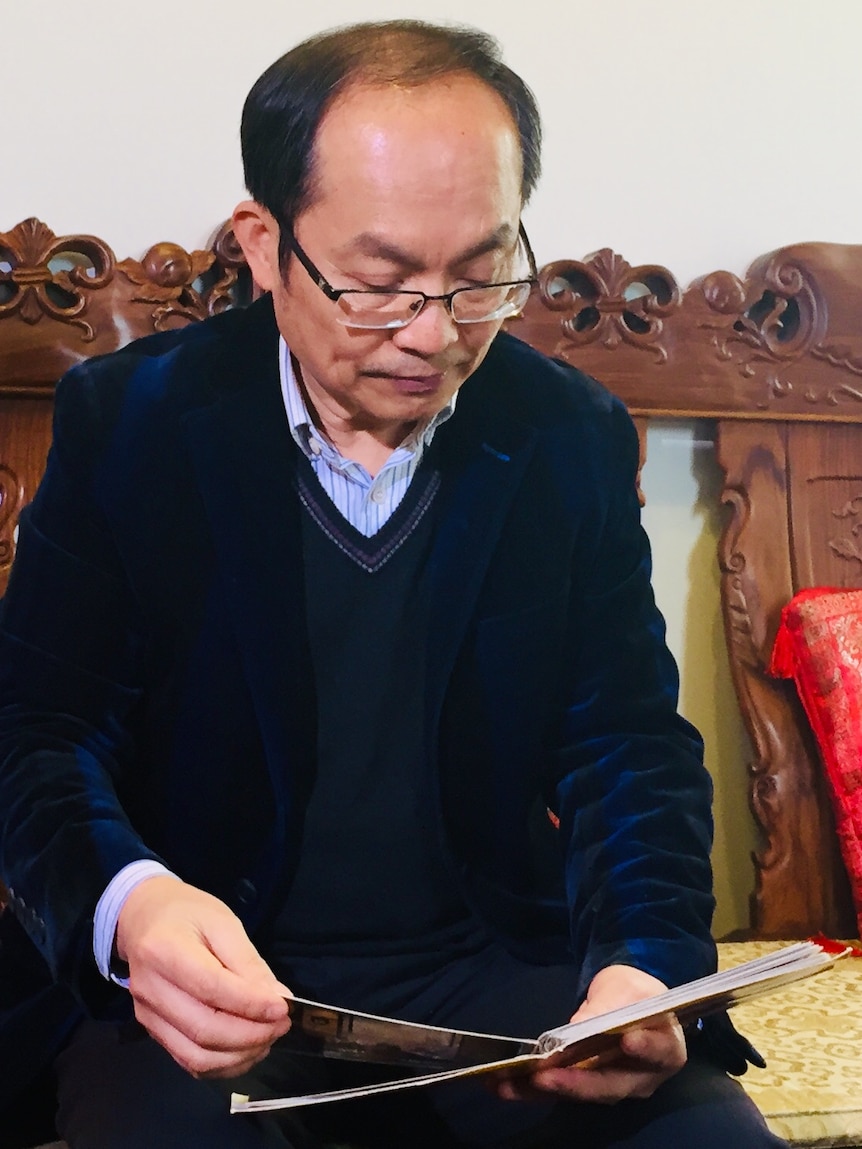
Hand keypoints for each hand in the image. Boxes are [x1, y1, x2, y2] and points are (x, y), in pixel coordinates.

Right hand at [116, 876, 291, 1078]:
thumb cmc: (187, 913)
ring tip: (268, 1038)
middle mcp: (150, 989)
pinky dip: (223, 1064)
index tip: (283, 1008)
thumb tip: (277, 998)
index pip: (211, 988)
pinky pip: (189, 1061)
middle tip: (282, 1025)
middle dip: (251, 1035)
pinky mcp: (152, 1031)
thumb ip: (248, 962)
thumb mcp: (222, 922)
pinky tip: (246, 1049)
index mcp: (164, 950)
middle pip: (203, 1029)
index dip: (251, 1004)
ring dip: (240, 1056)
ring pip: (196, 1056)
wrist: (144, 919)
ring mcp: (147, 1015)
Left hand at [496, 965, 685, 1104]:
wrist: (625, 1001)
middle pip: (611, 1085)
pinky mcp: (587, 1086)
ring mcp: (613, 1086)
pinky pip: (561, 1091)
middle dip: (574, 1083)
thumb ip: (611, 1005)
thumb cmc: (633, 993)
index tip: (628, 1041)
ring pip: (581, 1094)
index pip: (659, 1051)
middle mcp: (642, 1078)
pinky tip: (502, 1086)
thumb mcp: (626, 988)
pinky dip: (530, 1091)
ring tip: (507, 1085)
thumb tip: (582, 1027)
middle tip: (543, 1077)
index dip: (645, 1049)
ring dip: (542, 1091)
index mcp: (665, 1048)